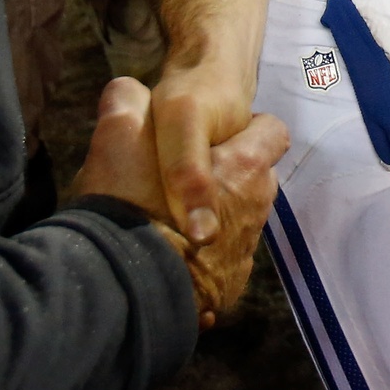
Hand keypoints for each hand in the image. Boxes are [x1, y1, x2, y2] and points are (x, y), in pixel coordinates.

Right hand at [71, 78, 287, 327]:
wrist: (123, 297)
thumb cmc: (129, 209)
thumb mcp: (117, 138)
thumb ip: (127, 102)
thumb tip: (128, 92)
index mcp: (246, 168)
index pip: (271, 131)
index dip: (244, 128)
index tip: (209, 139)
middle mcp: (256, 211)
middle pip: (254, 180)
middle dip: (226, 176)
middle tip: (178, 179)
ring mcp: (243, 257)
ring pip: (236, 223)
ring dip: (213, 219)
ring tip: (165, 219)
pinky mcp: (224, 293)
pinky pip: (219, 264)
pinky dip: (200, 259)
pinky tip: (165, 256)